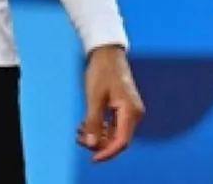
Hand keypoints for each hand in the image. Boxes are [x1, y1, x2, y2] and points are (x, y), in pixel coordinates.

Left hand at [76, 45, 144, 161]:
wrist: (107, 53)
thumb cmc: (102, 72)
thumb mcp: (94, 97)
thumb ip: (93, 121)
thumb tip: (91, 144)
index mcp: (131, 112)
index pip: (121, 141)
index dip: (107, 152)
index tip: (92, 158)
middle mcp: (134, 114)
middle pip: (117, 139)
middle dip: (98, 142)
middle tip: (78, 137)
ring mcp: (130, 112)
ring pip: (114, 133)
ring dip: (97, 135)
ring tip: (79, 130)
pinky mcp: (124, 109)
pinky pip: (113, 125)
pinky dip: (100, 127)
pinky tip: (85, 124)